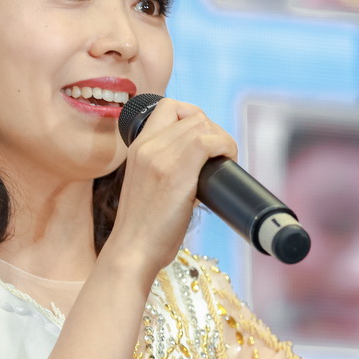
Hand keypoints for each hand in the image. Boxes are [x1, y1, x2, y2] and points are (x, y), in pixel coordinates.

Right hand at [103, 98, 235, 278]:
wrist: (132, 251)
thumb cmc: (144, 228)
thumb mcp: (147, 185)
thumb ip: (166, 168)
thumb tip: (202, 167)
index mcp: (138, 147)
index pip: (169, 107)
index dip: (193, 115)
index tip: (204, 139)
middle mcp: (147, 145)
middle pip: (192, 115)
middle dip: (213, 130)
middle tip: (219, 156)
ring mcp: (160, 156)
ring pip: (202, 125)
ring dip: (222, 140)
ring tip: (224, 161)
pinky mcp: (176, 172)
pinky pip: (209, 141)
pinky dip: (225, 147)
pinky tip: (226, 162)